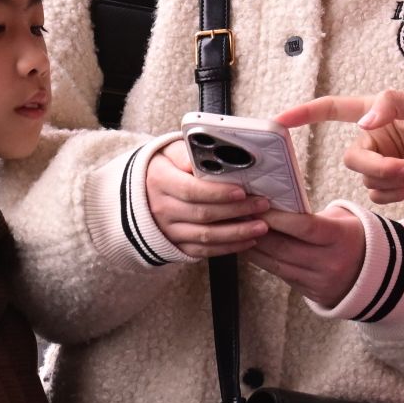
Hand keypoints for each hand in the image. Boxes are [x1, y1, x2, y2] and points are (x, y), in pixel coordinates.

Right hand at [145, 140, 269, 256]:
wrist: (141, 193)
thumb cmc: (164, 167)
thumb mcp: (169, 151)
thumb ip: (187, 152)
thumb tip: (204, 156)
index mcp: (160, 181)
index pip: (192, 190)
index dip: (218, 193)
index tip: (242, 190)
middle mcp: (162, 208)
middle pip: (203, 214)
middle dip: (237, 210)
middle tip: (262, 205)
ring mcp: (168, 230)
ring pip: (206, 236)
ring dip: (237, 233)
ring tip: (261, 226)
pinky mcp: (176, 245)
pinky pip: (204, 251)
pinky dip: (228, 248)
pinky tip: (248, 241)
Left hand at [247, 207, 364, 309]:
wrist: (373, 272)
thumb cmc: (352, 236)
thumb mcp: (343, 219)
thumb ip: (314, 214)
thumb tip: (279, 205)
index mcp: (341, 238)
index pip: (305, 227)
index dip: (279, 218)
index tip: (258, 208)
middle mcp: (330, 262)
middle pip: (285, 248)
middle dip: (259, 233)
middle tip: (239, 218)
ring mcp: (320, 281)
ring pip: (278, 265)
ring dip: (255, 250)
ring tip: (239, 234)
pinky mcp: (311, 293)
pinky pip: (282, 276)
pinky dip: (265, 263)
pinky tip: (252, 251)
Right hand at [279, 91, 403, 204]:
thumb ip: (391, 104)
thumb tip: (364, 123)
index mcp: (371, 113)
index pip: (330, 110)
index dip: (303, 114)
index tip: (278, 121)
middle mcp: (370, 139)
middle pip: (353, 161)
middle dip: (382, 168)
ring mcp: (378, 163)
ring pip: (370, 182)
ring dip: (399, 180)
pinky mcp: (389, 184)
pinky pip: (382, 196)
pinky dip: (403, 192)